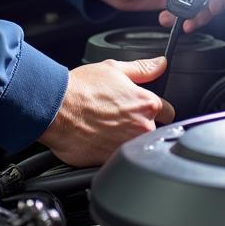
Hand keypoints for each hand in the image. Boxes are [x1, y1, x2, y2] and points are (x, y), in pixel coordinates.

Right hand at [38, 57, 174, 165]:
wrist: (56, 110)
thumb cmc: (81, 89)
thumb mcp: (114, 69)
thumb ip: (142, 69)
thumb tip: (161, 64)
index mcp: (146, 103)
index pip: (167, 111)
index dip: (155, 109)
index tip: (142, 109)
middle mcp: (142, 127)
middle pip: (154, 130)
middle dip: (140, 125)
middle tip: (119, 117)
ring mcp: (128, 146)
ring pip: (136, 144)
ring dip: (127, 139)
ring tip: (106, 127)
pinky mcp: (112, 161)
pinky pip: (119, 158)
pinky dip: (112, 151)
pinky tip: (99, 139)